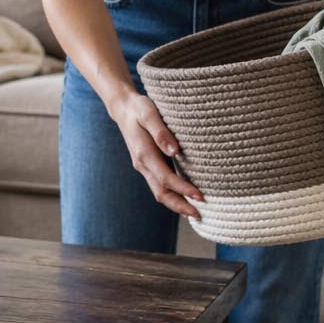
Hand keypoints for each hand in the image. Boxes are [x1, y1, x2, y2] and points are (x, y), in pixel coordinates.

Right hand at [102, 88, 203, 217]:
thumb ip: (161, 132)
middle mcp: (142, 164)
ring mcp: (143, 166)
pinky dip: (171, 195)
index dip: (183, 189)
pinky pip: (158, 185)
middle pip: (161, 193)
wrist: (123, 108)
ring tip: (194, 212)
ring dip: (176, 204)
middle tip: (199, 215)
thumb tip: (174, 151)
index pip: (166, 178)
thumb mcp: (149, 113)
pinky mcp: (146, 165)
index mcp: (144, 153)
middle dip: (180, 206)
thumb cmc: (139, 108)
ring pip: (159, 192)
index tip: (200, 196)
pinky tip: (183, 197)